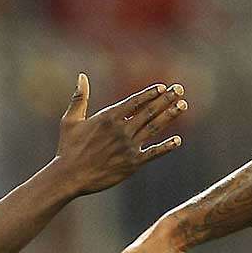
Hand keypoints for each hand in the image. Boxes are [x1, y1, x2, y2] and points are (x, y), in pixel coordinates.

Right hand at [54, 73, 185, 195]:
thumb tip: (82, 76)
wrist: (70, 176)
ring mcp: (128, 146)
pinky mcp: (132, 163)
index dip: (150, 93)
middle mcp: (121, 130)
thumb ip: (80, 97)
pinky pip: (154, 153)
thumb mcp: (71, 120)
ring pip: (154, 128)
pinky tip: (178, 141)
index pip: (134, 102)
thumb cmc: (68, 148)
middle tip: (180, 90)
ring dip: (170, 115)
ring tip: (183, 105)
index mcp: (108, 118)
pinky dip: (166, 147)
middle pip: (149, 111)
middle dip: (166, 99)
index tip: (163, 87)